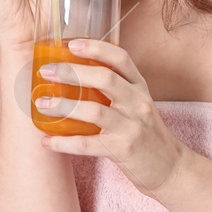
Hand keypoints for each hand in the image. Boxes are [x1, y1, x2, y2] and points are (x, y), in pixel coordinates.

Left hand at [35, 38, 190, 195]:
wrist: (169, 167)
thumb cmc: (145, 131)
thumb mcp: (136, 103)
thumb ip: (114, 88)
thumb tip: (71, 73)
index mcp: (139, 87)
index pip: (121, 59)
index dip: (96, 48)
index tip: (70, 44)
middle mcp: (138, 103)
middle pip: (105, 79)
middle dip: (72, 72)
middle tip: (46, 71)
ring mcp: (131, 127)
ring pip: (94, 111)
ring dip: (63, 106)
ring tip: (41, 104)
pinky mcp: (122, 150)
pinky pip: (88, 145)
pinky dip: (64, 142)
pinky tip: (46, 140)